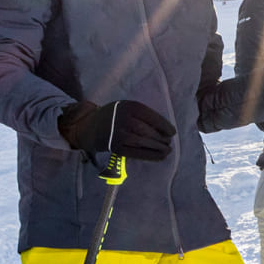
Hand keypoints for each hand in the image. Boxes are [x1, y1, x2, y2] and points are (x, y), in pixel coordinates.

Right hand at [58, 99, 175, 161]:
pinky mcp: (116, 148)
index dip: (164, 126)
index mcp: (129, 107)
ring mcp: (118, 134)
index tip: (172, 132)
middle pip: (147, 131)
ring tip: (167, 150)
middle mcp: (123, 119)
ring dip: (158, 148)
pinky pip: (136, 153)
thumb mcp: (127, 107)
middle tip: (169, 142)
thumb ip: (143, 115)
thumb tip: (165, 128)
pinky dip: (150, 155)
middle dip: (161, 138)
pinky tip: (160, 156)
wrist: (91, 126)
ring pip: (143, 142)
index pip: (151, 117)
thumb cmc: (116, 116)